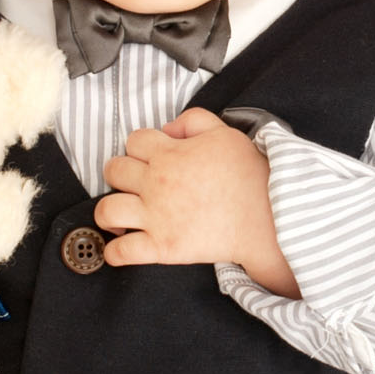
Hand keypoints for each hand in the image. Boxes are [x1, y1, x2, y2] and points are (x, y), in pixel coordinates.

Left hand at [95, 108, 297, 292]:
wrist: (267, 218)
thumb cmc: (249, 177)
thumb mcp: (225, 133)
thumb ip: (193, 121)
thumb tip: (168, 129)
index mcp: (169, 154)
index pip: (134, 141)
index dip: (141, 147)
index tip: (150, 158)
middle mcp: (156, 183)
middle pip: (114, 171)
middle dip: (120, 174)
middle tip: (133, 184)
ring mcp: (156, 217)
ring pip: (106, 209)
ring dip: (107, 212)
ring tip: (118, 216)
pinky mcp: (162, 247)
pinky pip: (122, 251)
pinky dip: (114, 252)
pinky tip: (119, 247)